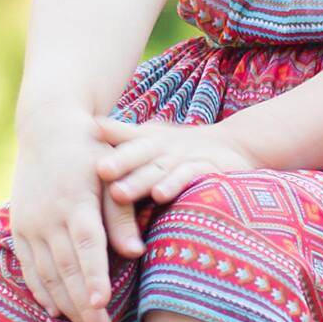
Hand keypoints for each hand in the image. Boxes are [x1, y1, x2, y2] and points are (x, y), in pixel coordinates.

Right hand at [8, 107, 121, 321]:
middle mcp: (49, 216)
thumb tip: (136, 252)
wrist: (47, 129)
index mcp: (76, 201)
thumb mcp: (113, 172)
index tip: (101, 305)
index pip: (86, 246)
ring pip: (47, 274)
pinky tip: (55, 311)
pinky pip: (29, 267)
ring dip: (65, 306)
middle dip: (84, 307)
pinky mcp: (19, 227)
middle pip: (67, 269)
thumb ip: (122, 214)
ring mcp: (30, 223)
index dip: (93, 277)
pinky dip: (41, 291)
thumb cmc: (92, 151)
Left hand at [91, 113, 259, 206]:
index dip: (109, 133)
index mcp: (148, 138)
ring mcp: (185, 158)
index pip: (126, 135)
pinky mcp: (206, 170)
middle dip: (120, 162)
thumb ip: (122, 134)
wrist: (234, 147)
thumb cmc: (179, 148)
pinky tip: (160, 196)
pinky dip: (175, 185)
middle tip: (100, 170)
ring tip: (119, 193)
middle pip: (140, 152)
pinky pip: (188, 177)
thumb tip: (88, 124)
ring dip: (139, 181)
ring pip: (159, 168)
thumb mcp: (151, 138)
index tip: (90, 129)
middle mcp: (164, 146)